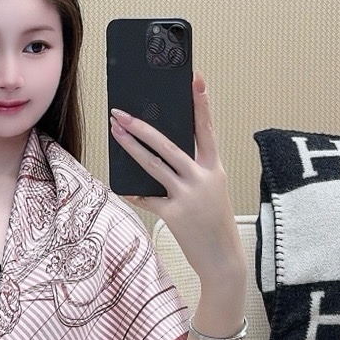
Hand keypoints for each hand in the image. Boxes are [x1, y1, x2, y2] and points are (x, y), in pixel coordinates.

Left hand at [110, 71, 244, 288]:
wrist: (223, 260)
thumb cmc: (216, 223)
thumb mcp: (213, 191)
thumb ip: (193, 172)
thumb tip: (161, 154)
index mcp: (215, 169)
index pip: (207, 129)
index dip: (201, 103)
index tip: (195, 79)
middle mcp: (203, 178)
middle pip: (168, 144)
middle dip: (142, 126)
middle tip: (122, 112)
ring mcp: (188, 196)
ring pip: (153, 165)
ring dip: (131, 147)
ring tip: (115, 132)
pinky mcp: (175, 214)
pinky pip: (148, 198)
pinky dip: (135, 193)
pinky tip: (123, 187)